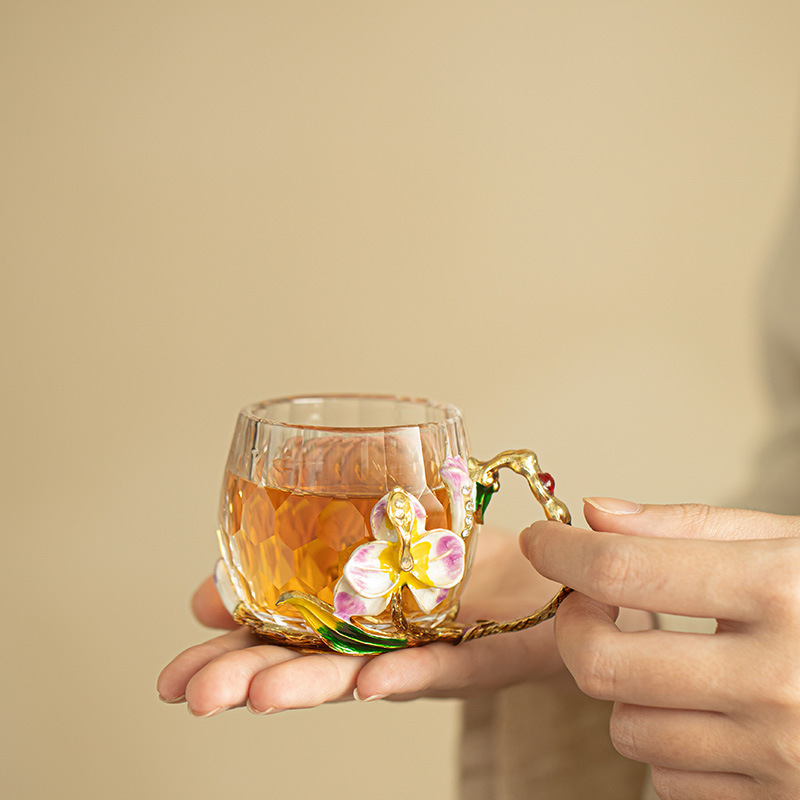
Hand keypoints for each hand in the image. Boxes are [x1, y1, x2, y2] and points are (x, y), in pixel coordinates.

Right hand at [157, 530, 568, 716]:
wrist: (550, 582)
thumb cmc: (463, 562)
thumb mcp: (375, 546)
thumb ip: (310, 552)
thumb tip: (225, 570)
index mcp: (354, 617)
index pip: (279, 640)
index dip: (227, 655)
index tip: (172, 675)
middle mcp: (382, 642)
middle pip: (310, 666)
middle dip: (250, 678)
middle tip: (194, 695)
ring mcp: (429, 650)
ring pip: (363, 673)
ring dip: (313, 685)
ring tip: (258, 696)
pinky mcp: (484, 651)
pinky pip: (446, 664)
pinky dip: (409, 673)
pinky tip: (372, 682)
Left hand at [522, 498, 799, 799]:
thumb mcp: (788, 543)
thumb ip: (685, 527)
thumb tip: (597, 513)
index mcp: (781, 592)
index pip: (625, 572)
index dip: (563, 553)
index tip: (543, 543)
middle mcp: (781, 679)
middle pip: (602, 662)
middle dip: (574, 626)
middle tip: (589, 602)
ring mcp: (782, 754)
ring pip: (627, 725)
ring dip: (625, 685)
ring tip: (669, 655)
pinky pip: (668, 778)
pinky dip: (665, 738)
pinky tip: (703, 707)